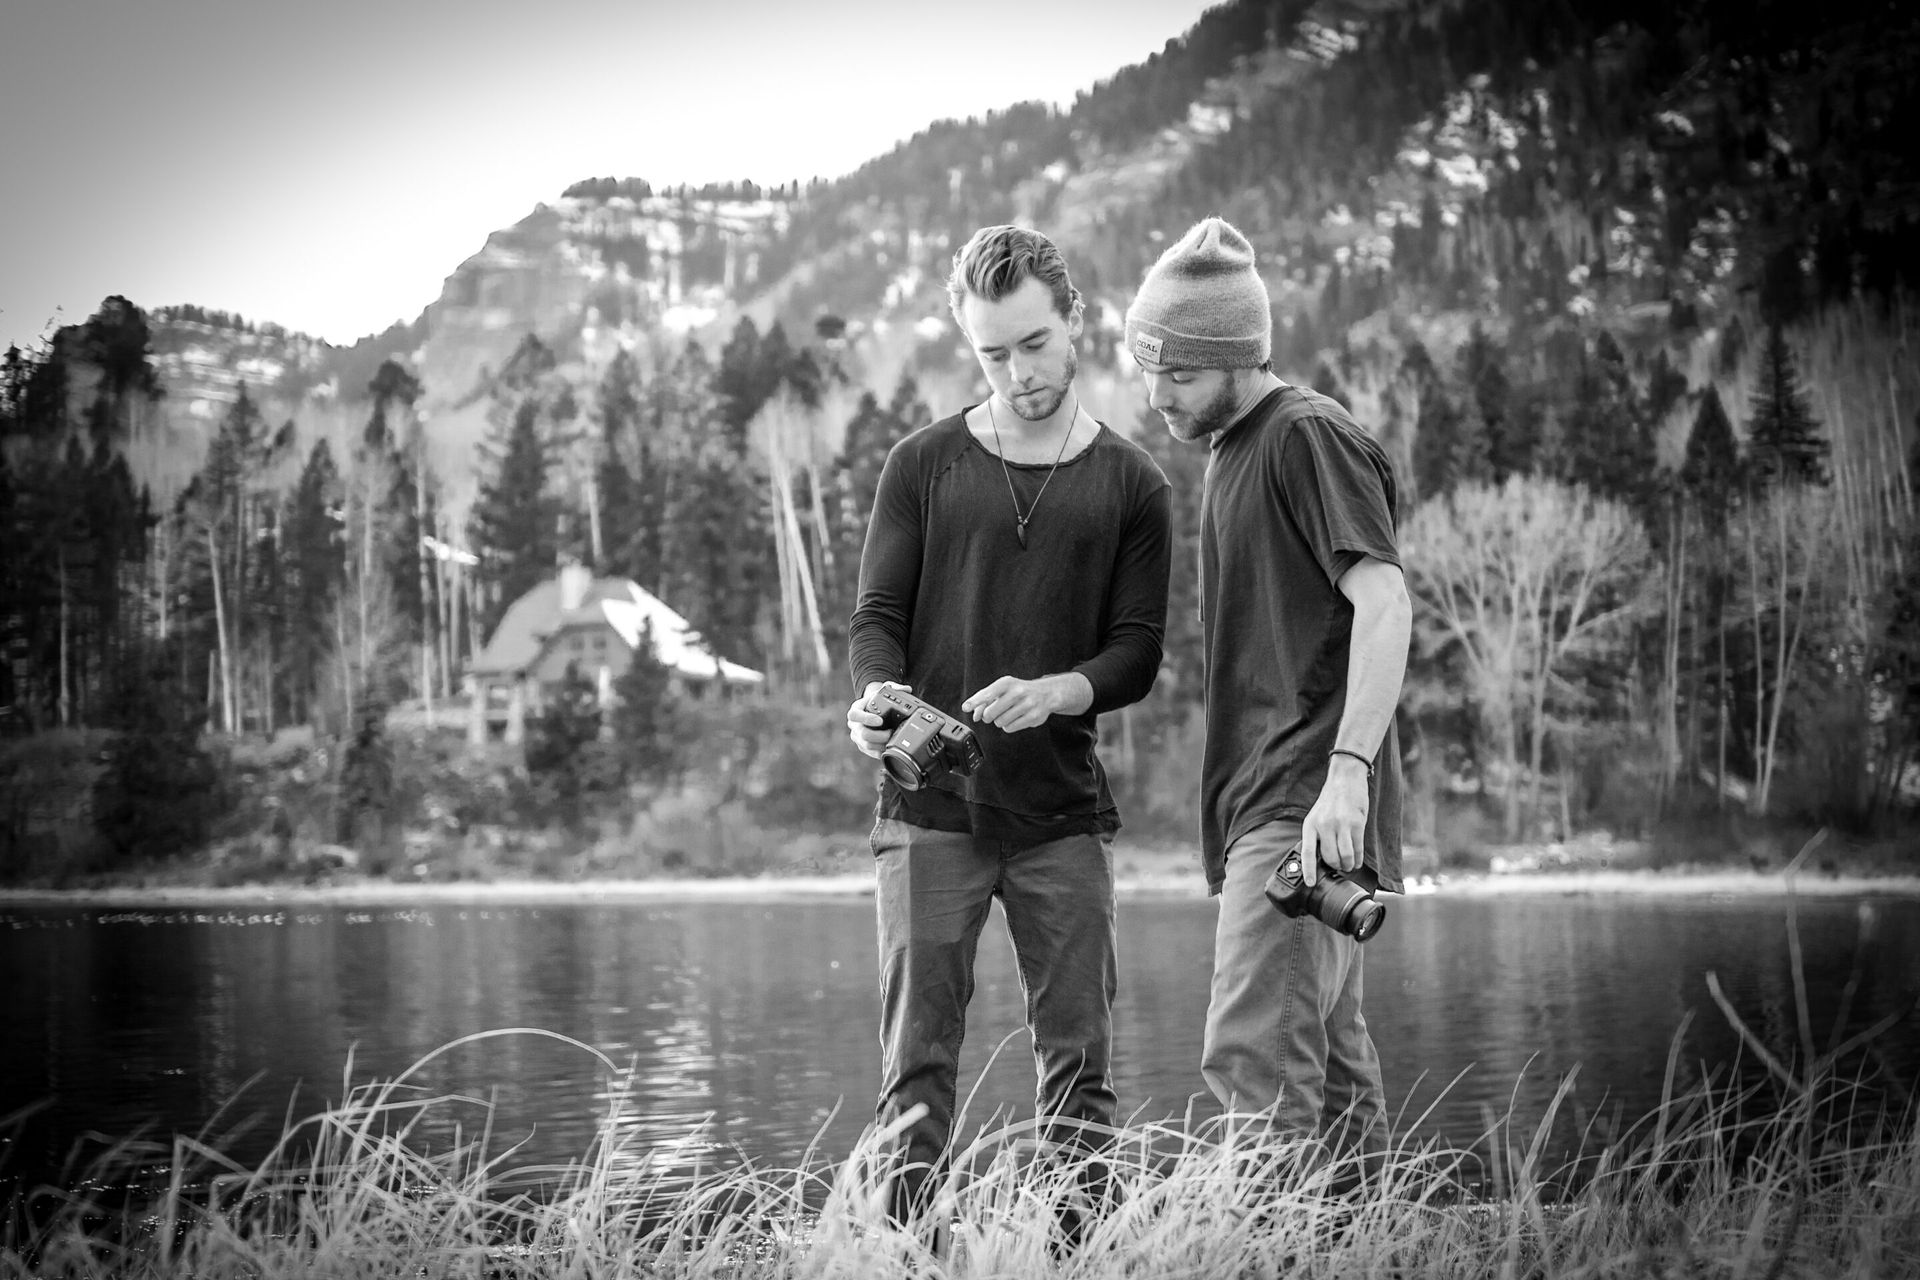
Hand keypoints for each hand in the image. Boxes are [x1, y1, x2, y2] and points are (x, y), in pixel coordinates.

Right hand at [847, 681, 908, 759]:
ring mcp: (857, 736)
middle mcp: (854, 724)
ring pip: (866, 745)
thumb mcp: (884, 689)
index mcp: (855, 710)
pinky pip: (870, 752)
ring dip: (881, 744)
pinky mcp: (863, 746)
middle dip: (878, 735)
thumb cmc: (878, 699)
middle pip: (862, 733)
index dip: (866, 719)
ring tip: (892, 739)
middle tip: (891, 732)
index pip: (854, 715)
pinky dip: (881, 751)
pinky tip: (889, 746)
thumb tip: (906, 689)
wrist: (874, 709)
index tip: (880, 720)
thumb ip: (894, 687)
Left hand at [961, 673, 1086, 733]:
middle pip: (990, 713)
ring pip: (999, 722)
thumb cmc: (1019, 691)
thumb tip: (975, 715)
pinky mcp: (1033, 717)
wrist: (1046, 693)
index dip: (975, 701)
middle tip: (993, 713)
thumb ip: (985, 700)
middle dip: (988, 716)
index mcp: (1007, 683)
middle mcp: (1018, 692)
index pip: (987, 693)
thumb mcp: (1003, 689)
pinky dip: (1008, 726)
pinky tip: (1015, 718)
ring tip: (1008, 713)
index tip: (966, 707)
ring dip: (1000, 721)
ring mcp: (1027, 705)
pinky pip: (1010, 728)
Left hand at [1297, 754, 1370, 886]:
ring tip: (1348, 865)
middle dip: (1336, 867)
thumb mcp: (1316, 817)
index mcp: (1310, 825)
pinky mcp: (1356, 823)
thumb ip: (1317, 835)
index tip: (1310, 883)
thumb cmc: (1330, 801)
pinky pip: (1357, 849)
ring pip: (1345, 856)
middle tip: (1339, 868)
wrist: (1345, 779)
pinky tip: (1357, 860)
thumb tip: (1319, 860)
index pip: (1307, 852)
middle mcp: (1324, 825)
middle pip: (1330, 858)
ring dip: (1348, 865)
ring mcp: (1340, 824)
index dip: (1308, 870)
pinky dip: (1357, 859)